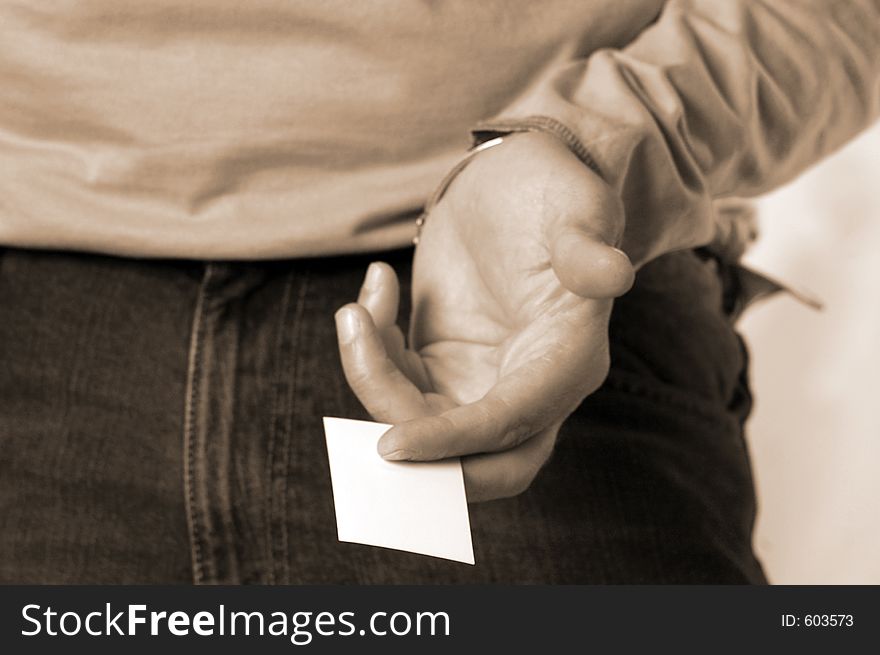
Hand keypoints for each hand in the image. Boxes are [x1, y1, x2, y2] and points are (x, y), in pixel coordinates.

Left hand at [335, 132, 633, 501]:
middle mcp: (532, 384)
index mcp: (570, 356)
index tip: (390, 444)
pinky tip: (376, 291)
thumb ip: (587, 241)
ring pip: (426, 427)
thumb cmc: (551, 186)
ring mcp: (484, 380)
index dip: (455, 440)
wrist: (514, 176)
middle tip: (367, 441)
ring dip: (374, 384)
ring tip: (357, 310)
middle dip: (425, 464)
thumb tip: (615, 275)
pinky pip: (397, 388)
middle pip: (487, 463)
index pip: (514, 420)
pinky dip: (369, 356)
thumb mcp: (574, 202)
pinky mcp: (445, 366)